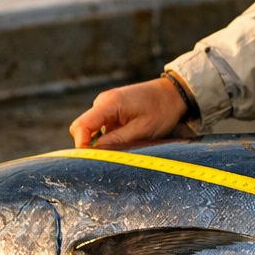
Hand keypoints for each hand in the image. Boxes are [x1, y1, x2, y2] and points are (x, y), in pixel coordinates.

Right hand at [68, 77, 189, 147]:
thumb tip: (95, 152)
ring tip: (124, 147)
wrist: (173, 93)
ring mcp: (105, 104)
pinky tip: (126, 139)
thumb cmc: (162, 110)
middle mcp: (103, 102)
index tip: (91, 161)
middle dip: (90, 146)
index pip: (81, 126)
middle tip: (109, 158)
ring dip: (101, 142)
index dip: (81, 146)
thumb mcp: (142, 129)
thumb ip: (117, 140)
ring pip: (91, 129)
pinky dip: (108, 137)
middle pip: (82, 129)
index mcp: (109, 104)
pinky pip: (101, 127)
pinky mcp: (110, 109)